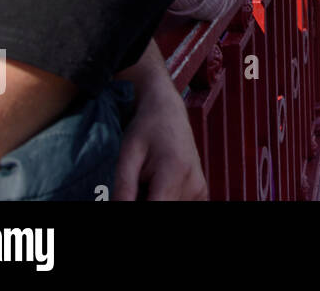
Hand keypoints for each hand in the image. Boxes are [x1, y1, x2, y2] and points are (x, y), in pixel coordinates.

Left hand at [115, 71, 207, 200]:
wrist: (168, 111)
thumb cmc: (146, 129)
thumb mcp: (127, 156)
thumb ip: (124, 188)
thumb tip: (118, 209)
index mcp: (175, 172)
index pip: (157, 208)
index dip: (136, 208)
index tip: (129, 195)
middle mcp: (194, 183)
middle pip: (164, 209)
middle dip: (144, 201)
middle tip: (136, 185)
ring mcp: (200, 189)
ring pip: (174, 208)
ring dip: (155, 201)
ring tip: (146, 184)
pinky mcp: (202, 191)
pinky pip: (183, 205)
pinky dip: (167, 200)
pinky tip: (158, 188)